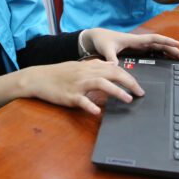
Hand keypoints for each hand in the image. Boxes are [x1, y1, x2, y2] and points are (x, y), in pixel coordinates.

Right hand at [23, 60, 143, 114]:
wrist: (38, 78)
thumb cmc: (58, 73)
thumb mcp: (78, 66)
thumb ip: (95, 66)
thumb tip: (112, 66)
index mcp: (89, 67)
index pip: (114, 69)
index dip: (129, 77)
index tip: (138, 86)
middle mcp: (86, 73)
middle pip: (112, 74)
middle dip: (129, 83)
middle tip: (140, 93)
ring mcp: (78, 84)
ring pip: (100, 84)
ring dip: (116, 91)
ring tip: (127, 99)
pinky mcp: (69, 96)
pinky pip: (82, 100)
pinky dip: (90, 105)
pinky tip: (98, 112)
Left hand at [83, 28, 178, 64]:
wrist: (95, 38)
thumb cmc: (102, 41)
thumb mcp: (106, 49)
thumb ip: (111, 58)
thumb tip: (115, 67)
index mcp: (135, 40)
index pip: (155, 39)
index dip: (167, 41)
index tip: (178, 44)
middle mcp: (140, 42)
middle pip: (161, 45)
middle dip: (175, 50)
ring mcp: (140, 47)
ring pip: (159, 49)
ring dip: (171, 53)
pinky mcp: (137, 51)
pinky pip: (153, 53)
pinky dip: (163, 56)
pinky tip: (170, 62)